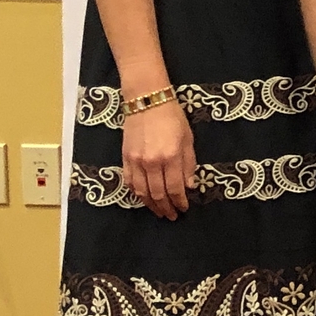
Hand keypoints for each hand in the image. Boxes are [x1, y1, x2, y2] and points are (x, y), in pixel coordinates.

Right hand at [121, 102, 195, 219]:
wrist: (147, 100)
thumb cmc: (172, 117)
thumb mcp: (188, 139)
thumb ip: (189, 164)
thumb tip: (189, 186)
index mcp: (171, 156)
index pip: (176, 188)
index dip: (180, 202)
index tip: (184, 208)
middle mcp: (153, 162)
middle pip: (158, 194)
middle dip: (166, 208)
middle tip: (172, 215)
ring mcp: (136, 161)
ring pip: (142, 192)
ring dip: (151, 205)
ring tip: (159, 212)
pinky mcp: (125, 158)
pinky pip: (129, 182)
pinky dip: (136, 193)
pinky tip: (143, 198)